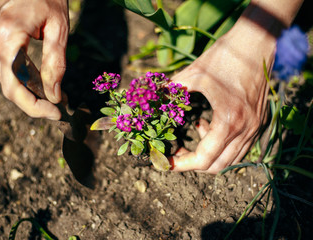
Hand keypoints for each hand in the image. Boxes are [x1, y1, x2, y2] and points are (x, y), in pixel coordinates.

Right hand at [0, 0, 68, 119]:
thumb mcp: (59, 29)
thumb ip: (55, 63)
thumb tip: (54, 95)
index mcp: (7, 36)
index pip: (15, 86)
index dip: (34, 106)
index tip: (55, 113)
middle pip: (9, 88)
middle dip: (34, 104)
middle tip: (57, 109)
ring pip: (6, 81)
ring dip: (29, 94)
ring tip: (53, 96)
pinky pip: (5, 70)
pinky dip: (22, 81)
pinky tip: (40, 84)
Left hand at [169, 20, 276, 173]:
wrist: (258, 40)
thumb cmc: (226, 55)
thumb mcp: (194, 73)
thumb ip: (172, 90)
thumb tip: (152, 100)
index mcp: (228, 121)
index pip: (203, 159)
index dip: (181, 165)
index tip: (165, 163)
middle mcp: (245, 129)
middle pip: (217, 166)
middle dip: (193, 163)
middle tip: (176, 152)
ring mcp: (254, 127)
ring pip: (230, 159)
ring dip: (208, 155)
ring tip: (191, 135)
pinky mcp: (257, 121)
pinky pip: (238, 146)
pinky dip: (220, 145)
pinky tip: (206, 125)